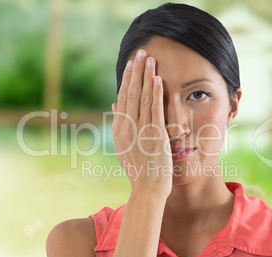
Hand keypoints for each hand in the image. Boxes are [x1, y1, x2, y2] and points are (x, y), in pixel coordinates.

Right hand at [112, 49, 172, 198]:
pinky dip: (155, 93)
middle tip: (140, 52)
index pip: (122, 98)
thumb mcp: (124, 147)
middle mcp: (127, 127)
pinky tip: (157, 79)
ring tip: (149, 58)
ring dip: (146, 76)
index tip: (131, 65)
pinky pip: (154, 110)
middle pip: (130, 93)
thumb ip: (120, 125)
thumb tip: (115, 106)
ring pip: (141, 98)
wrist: (146, 189)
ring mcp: (140, 130)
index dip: (127, 80)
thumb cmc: (138, 170)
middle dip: (136, 71)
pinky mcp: (154, 135)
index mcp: (120, 129)